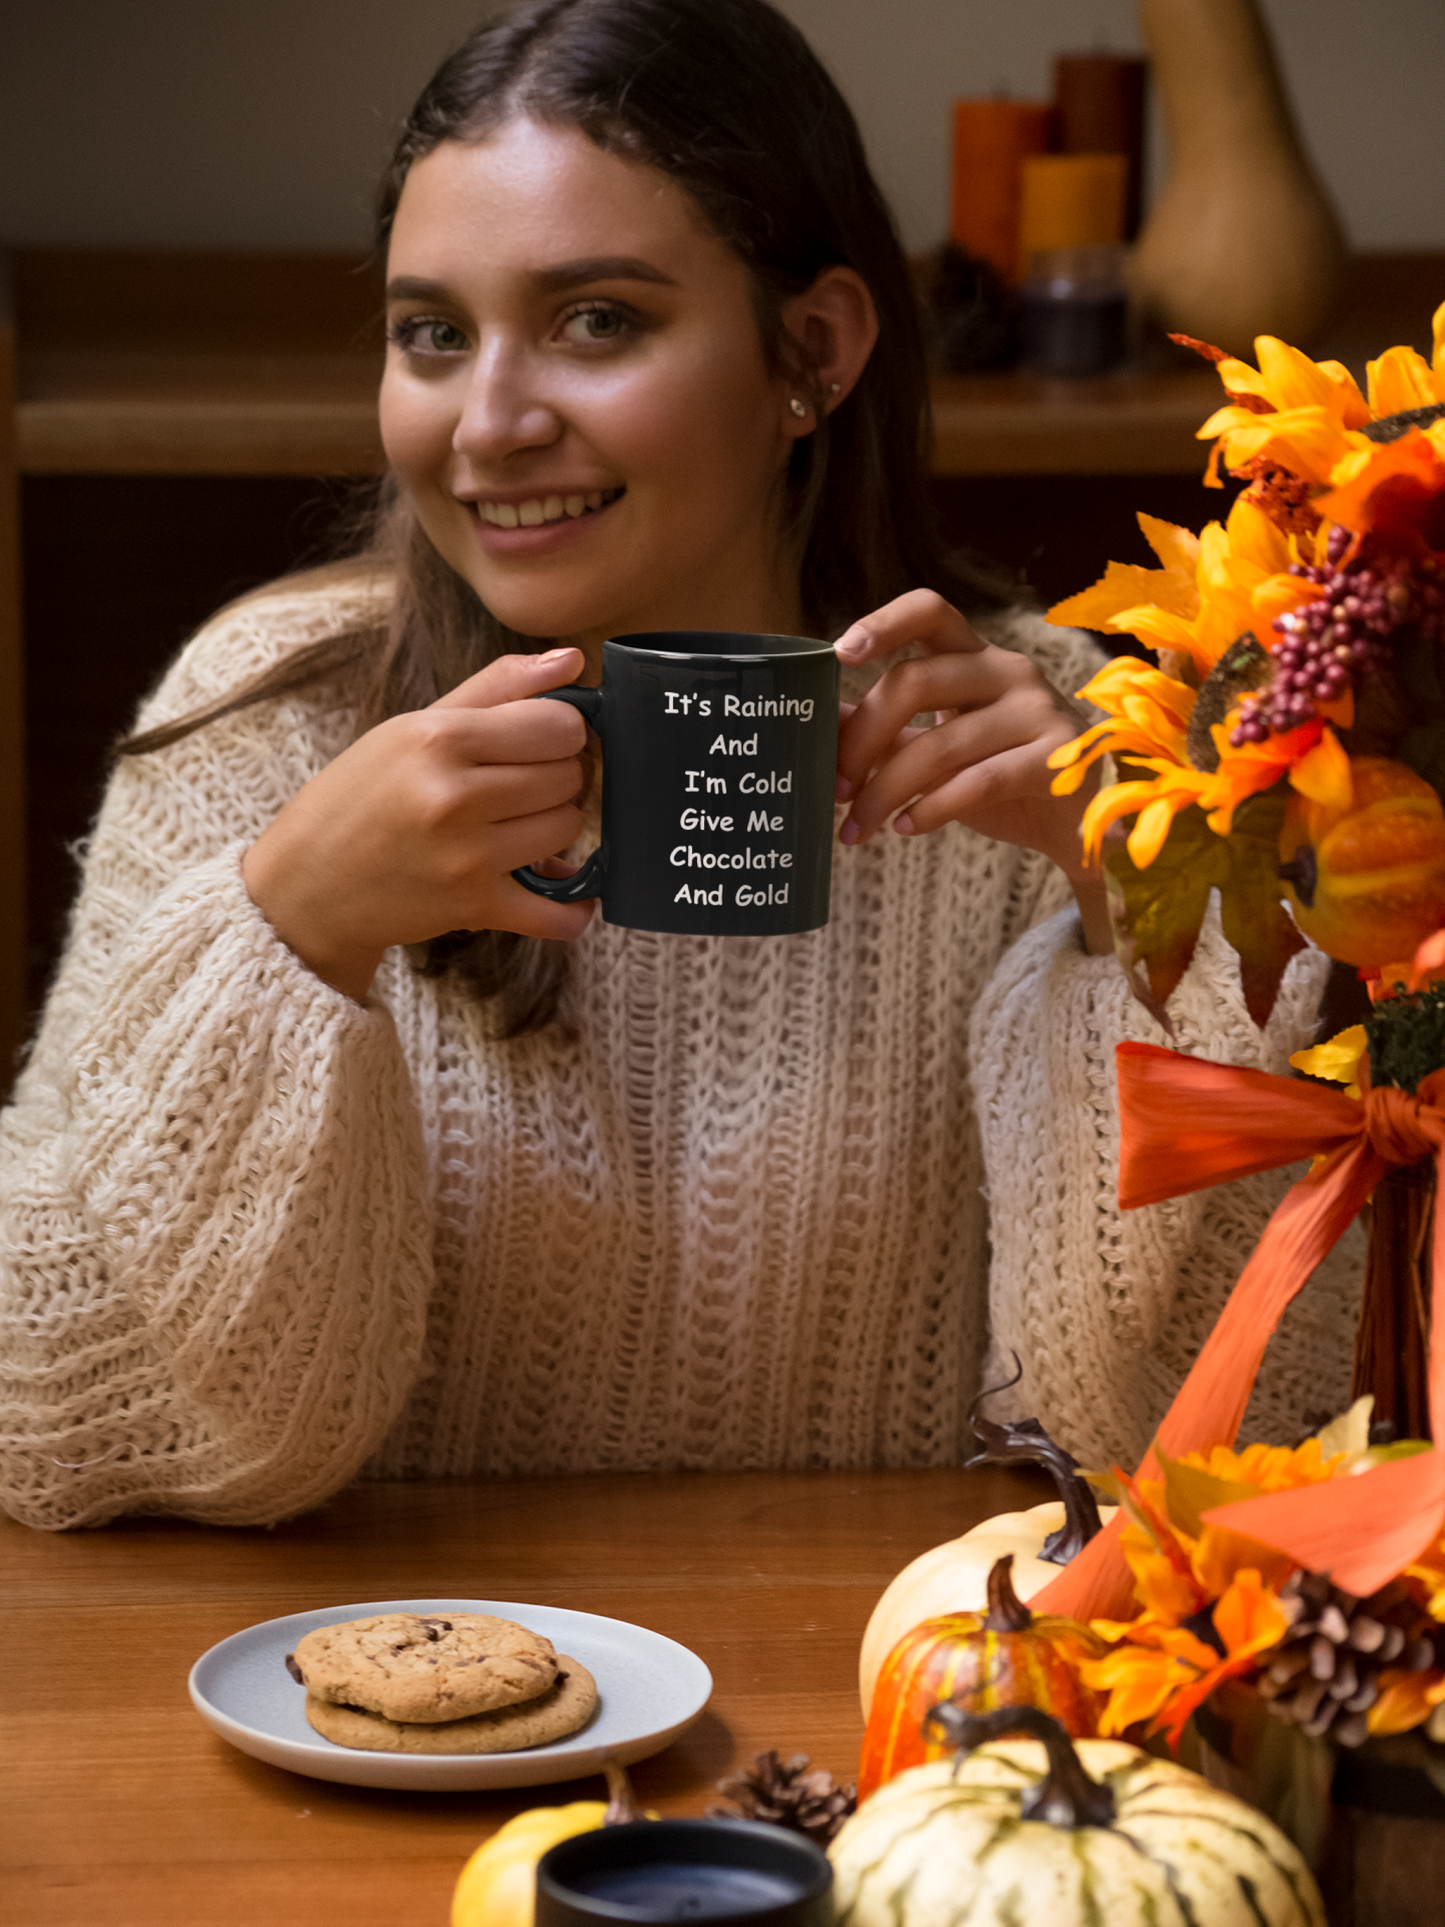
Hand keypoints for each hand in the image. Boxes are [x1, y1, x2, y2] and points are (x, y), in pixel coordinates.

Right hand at [242, 648, 593, 1000]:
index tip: (542, 740)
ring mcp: (466, 856)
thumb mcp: (410, 728)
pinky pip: (558, 915)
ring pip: (568, 829)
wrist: (306, 887)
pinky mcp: (473, 907)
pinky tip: (560, 890)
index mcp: (438, 739)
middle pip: (568, 776)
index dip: (562, 731)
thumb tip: (573, 660)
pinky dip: (571, 910)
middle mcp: (454, 796)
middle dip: (557, 778)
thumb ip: (496, 688)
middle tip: (525, 786)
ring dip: (555, 828)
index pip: (558, 724)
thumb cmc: (358, 798)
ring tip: (519, 826)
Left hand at [833, 590, 1111, 949]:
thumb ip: (886, 731)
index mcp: (976, 656)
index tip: (838, 653)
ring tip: (858, 828)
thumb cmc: (1002, 778)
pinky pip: (978, 781)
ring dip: (885, 792)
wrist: (1080, 826)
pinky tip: (906, 829)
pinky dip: (931, 809)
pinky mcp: (1057, 759)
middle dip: (862, 738)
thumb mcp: (938, 748)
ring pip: (940, 743)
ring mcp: (1037, 712)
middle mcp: (1009, 671)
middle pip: (916, 680)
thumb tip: (819, 721)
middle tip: (835, 788)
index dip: (882, 623)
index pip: (930, 612)